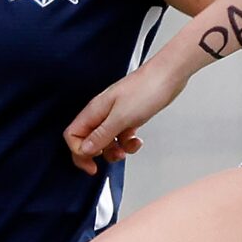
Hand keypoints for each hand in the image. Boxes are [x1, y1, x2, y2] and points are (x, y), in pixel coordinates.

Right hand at [64, 58, 185, 174]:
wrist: (168, 76)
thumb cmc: (145, 90)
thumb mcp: (121, 117)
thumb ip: (101, 135)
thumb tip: (84, 150)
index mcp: (94, 111)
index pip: (73, 135)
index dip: (79, 153)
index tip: (92, 164)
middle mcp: (102, 114)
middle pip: (88, 140)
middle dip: (98, 154)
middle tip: (112, 159)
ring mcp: (115, 116)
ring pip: (106, 141)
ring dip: (115, 151)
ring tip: (127, 149)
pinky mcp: (129, 118)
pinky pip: (121, 137)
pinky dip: (128, 143)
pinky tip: (137, 140)